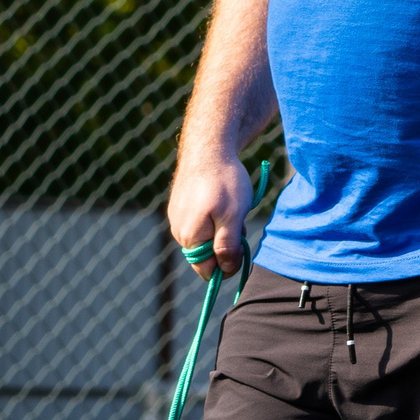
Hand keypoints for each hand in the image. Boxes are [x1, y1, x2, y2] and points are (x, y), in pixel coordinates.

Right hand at [169, 150, 254, 279]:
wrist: (208, 149)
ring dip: (221, 231)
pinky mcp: (180, 206)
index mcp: (190, 238)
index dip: (226, 266)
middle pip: (206, 255)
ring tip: (231, 208)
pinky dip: (213, 218)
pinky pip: (199, 223)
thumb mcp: (233, 217)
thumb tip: (226, 271)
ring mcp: (177, 218)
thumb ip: (227, 247)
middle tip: (238, 222)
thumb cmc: (223, 183)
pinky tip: (221, 201)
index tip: (241, 249)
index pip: (206, 270)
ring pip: (204, 238)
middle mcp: (179, 232)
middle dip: (225, 246)